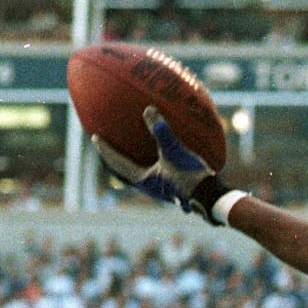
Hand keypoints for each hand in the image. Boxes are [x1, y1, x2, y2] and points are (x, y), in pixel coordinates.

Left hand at [93, 106, 226, 221]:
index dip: (105, 150)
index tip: (95, 137)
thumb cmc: (191, 177)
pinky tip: (165, 155)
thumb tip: (148, 110)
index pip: (117, 163)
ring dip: (135, 161)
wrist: (212, 198)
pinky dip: (156, 162)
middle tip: (108, 145)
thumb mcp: (174, 152)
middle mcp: (150, 187)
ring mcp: (164, 189)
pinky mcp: (177, 188)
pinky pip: (160, 171)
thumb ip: (161, 131)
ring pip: (143, 173)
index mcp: (143, 180)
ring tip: (133, 149)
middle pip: (126, 171)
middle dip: (116, 158)